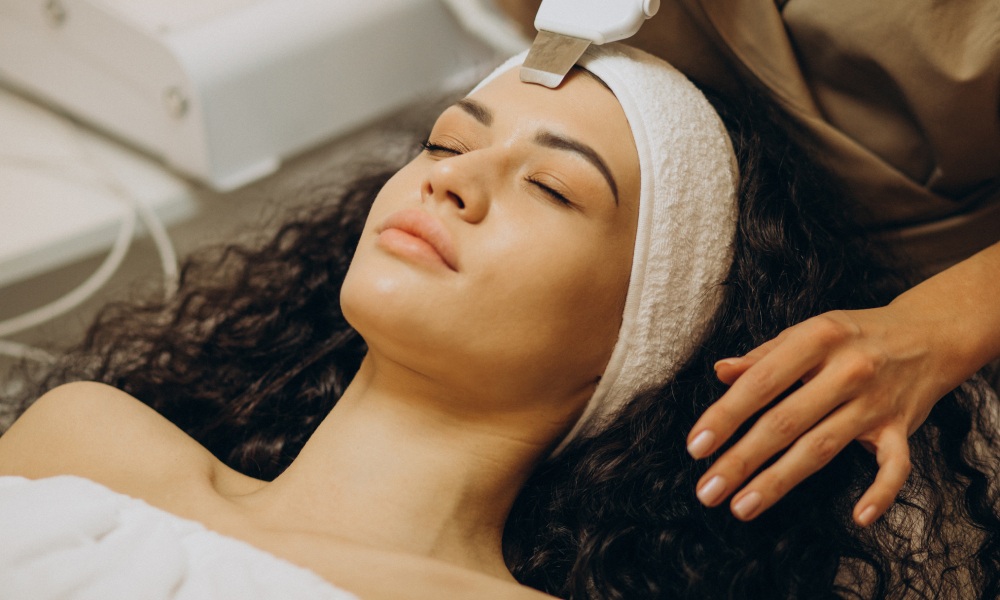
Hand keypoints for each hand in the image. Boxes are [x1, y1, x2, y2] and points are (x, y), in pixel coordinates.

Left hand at [686, 307, 959, 526]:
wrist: (929, 333)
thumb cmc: (853, 335)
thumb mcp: (808, 331)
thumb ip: (763, 356)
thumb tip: (721, 372)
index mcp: (817, 338)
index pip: (761, 382)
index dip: (725, 416)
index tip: (695, 447)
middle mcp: (847, 370)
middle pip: (785, 422)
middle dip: (741, 459)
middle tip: (707, 491)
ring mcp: (876, 401)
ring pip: (822, 447)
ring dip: (779, 481)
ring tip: (741, 506)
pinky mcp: (903, 427)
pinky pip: (895, 466)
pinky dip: (881, 493)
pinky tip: (858, 518)